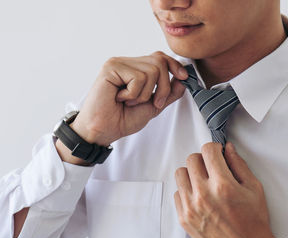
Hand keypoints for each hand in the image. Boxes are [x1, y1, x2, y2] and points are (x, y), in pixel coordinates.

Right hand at [70, 51, 187, 145]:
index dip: (174, 65)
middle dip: (163, 86)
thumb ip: (167, 93)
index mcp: (134, 69)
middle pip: (160, 61)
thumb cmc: (121, 120)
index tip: (184, 77)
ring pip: (151, 70)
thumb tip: (183, 80)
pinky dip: (133, 94)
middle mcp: (126, 63)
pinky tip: (120, 98)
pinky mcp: (111, 68)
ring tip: (129, 101)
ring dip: (145, 93)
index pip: (160, 57)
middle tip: (152, 102)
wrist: (103, 131)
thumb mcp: (152, 107)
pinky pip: (138, 77)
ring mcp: (118, 63)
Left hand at [174, 142, 281, 237]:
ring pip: (180, 174)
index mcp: (222, 185)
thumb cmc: (254, 223)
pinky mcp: (184, 218)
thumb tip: (228, 148)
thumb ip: (239, 165)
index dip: (214, 148)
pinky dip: (186, 191)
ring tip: (203, 181)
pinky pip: (177, 193)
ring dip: (191, 173)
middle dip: (203, 159)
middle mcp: (203, 195)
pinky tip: (198, 196)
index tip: (217, 153)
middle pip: (191, 159)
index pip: (208, 151)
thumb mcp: (254, 189)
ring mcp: (191, 207)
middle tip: (211, 167)